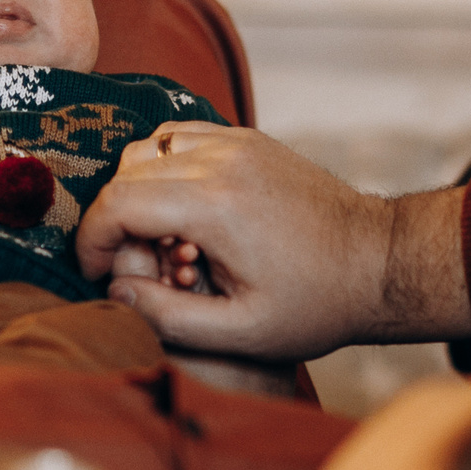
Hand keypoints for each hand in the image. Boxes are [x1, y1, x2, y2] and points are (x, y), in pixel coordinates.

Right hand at [74, 123, 470, 357]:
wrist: (379, 262)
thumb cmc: (317, 302)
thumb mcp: (240, 331)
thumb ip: (166, 317)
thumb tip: (115, 291)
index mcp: (215, 205)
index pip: (116, 204)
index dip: (91, 241)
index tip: (97, 273)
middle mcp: (221, 160)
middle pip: (126, 173)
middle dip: (118, 224)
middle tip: (150, 271)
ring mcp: (237, 142)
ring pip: (149, 148)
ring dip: (140, 193)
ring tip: (173, 244)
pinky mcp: (249, 140)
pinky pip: (181, 139)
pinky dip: (167, 171)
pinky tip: (190, 216)